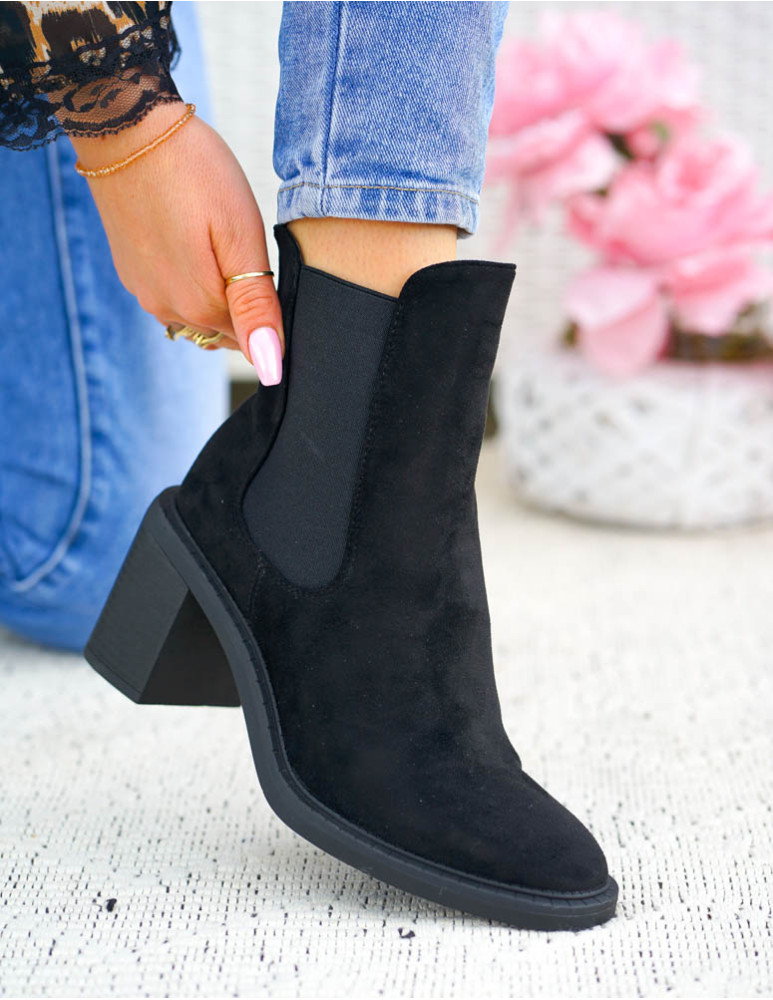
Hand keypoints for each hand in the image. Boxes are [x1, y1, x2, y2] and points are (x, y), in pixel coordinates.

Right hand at [71, 103, 283, 383]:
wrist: (126, 127)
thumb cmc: (194, 172)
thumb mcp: (241, 237)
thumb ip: (256, 308)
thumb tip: (270, 369)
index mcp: (200, 306)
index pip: (253, 341)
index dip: (270, 314)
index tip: (270, 270)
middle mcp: (168, 310)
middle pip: (226, 331)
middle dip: (246, 307)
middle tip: (248, 250)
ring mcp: (145, 292)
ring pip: (199, 315)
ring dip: (218, 294)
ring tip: (221, 242)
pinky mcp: (132, 272)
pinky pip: (174, 294)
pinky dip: (192, 280)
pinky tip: (195, 241)